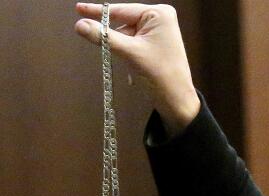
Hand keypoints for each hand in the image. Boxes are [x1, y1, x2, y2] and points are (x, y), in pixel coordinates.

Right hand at [74, 2, 200, 136]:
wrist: (177, 100)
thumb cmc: (161, 75)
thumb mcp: (129, 53)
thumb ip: (104, 37)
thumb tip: (79, 24)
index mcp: (159, 14)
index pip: (122, 10)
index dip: (99, 11)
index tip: (78, 8)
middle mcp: (160, 19)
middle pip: (123, 21)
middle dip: (113, 34)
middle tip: (96, 40)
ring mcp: (159, 31)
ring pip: (126, 34)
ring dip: (121, 47)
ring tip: (131, 63)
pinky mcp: (155, 44)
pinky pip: (133, 43)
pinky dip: (127, 53)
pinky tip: (133, 68)